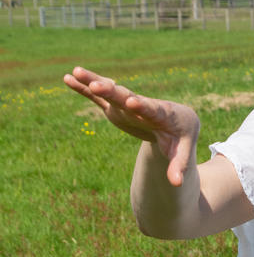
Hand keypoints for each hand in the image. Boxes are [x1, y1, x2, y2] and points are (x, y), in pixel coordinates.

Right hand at [64, 66, 199, 185]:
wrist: (178, 120)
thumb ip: (178, 165)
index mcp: (160, 114)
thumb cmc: (181, 137)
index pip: (150, 109)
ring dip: (93, 81)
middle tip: (98, 85)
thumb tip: (176, 185)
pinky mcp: (117, 107)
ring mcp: (127, 104)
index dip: (141, 106)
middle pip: (125, 96)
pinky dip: (85, 88)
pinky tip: (68, 78)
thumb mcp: (182, 151)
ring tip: (75, 71)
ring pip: (109, 91)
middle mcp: (141, 105)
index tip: (132, 102)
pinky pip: (98, 97)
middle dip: (112, 91)